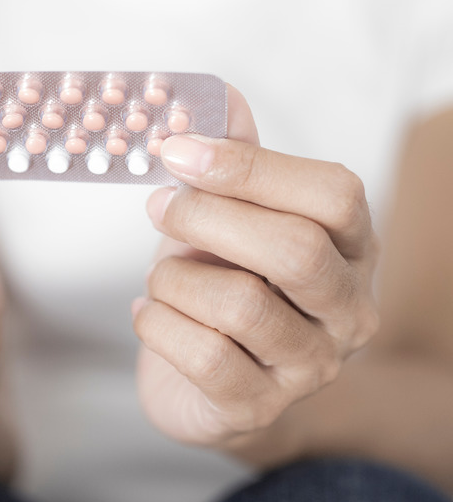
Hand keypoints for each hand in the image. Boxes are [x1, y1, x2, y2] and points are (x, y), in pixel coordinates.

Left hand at [133, 85, 379, 449]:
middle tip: (157, 205)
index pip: (333, 194)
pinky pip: (202, 356)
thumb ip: (232, 162)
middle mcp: (347, 309)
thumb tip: (219, 93)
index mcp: (352, 248)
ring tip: (160, 277)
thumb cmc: (222, 288)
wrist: (212, 387)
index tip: (178, 149)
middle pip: (293, 249)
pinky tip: (149, 313)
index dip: (250, 167)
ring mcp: (310, 366)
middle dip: (207, 218)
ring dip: (174, 279)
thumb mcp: (229, 219)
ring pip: (240, 305)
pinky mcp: (258, 408)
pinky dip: (157, 324)